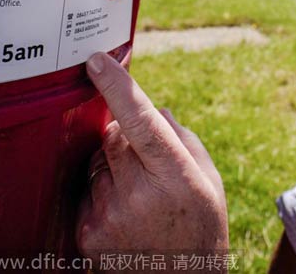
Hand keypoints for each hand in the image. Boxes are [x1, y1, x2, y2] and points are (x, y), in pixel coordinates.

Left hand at [76, 53, 227, 271]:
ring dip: (112, 162)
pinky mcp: (88, 233)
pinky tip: (124, 211)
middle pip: (115, 134)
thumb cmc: (201, 225)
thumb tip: (156, 110)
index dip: (118, 86)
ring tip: (139, 192)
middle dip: (126, 134)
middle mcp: (139, 193)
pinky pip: (87, 188)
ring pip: (98, 159)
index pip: (141, 119)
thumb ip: (183, 138)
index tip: (97, 61)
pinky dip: (102, 188)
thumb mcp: (208, 177)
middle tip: (146, 160)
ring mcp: (110, 215)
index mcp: (175, 173)